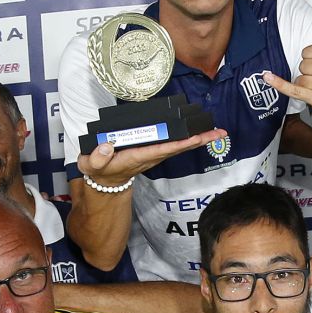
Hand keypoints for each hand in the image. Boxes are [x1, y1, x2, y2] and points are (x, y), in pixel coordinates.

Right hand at [79, 131, 227, 186]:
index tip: (195, 137)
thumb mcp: (91, 166)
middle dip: (199, 140)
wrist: (105, 182)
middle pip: (179, 147)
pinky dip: (189, 139)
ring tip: (218, 131)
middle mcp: (150, 156)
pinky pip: (175, 144)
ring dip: (199, 139)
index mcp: (137, 157)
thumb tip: (106, 145)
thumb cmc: (99, 171)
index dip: (179, 143)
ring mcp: (154, 154)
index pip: (161, 149)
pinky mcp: (154, 152)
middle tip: (220, 133)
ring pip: (180, 146)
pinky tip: (201, 133)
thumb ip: (96, 158)